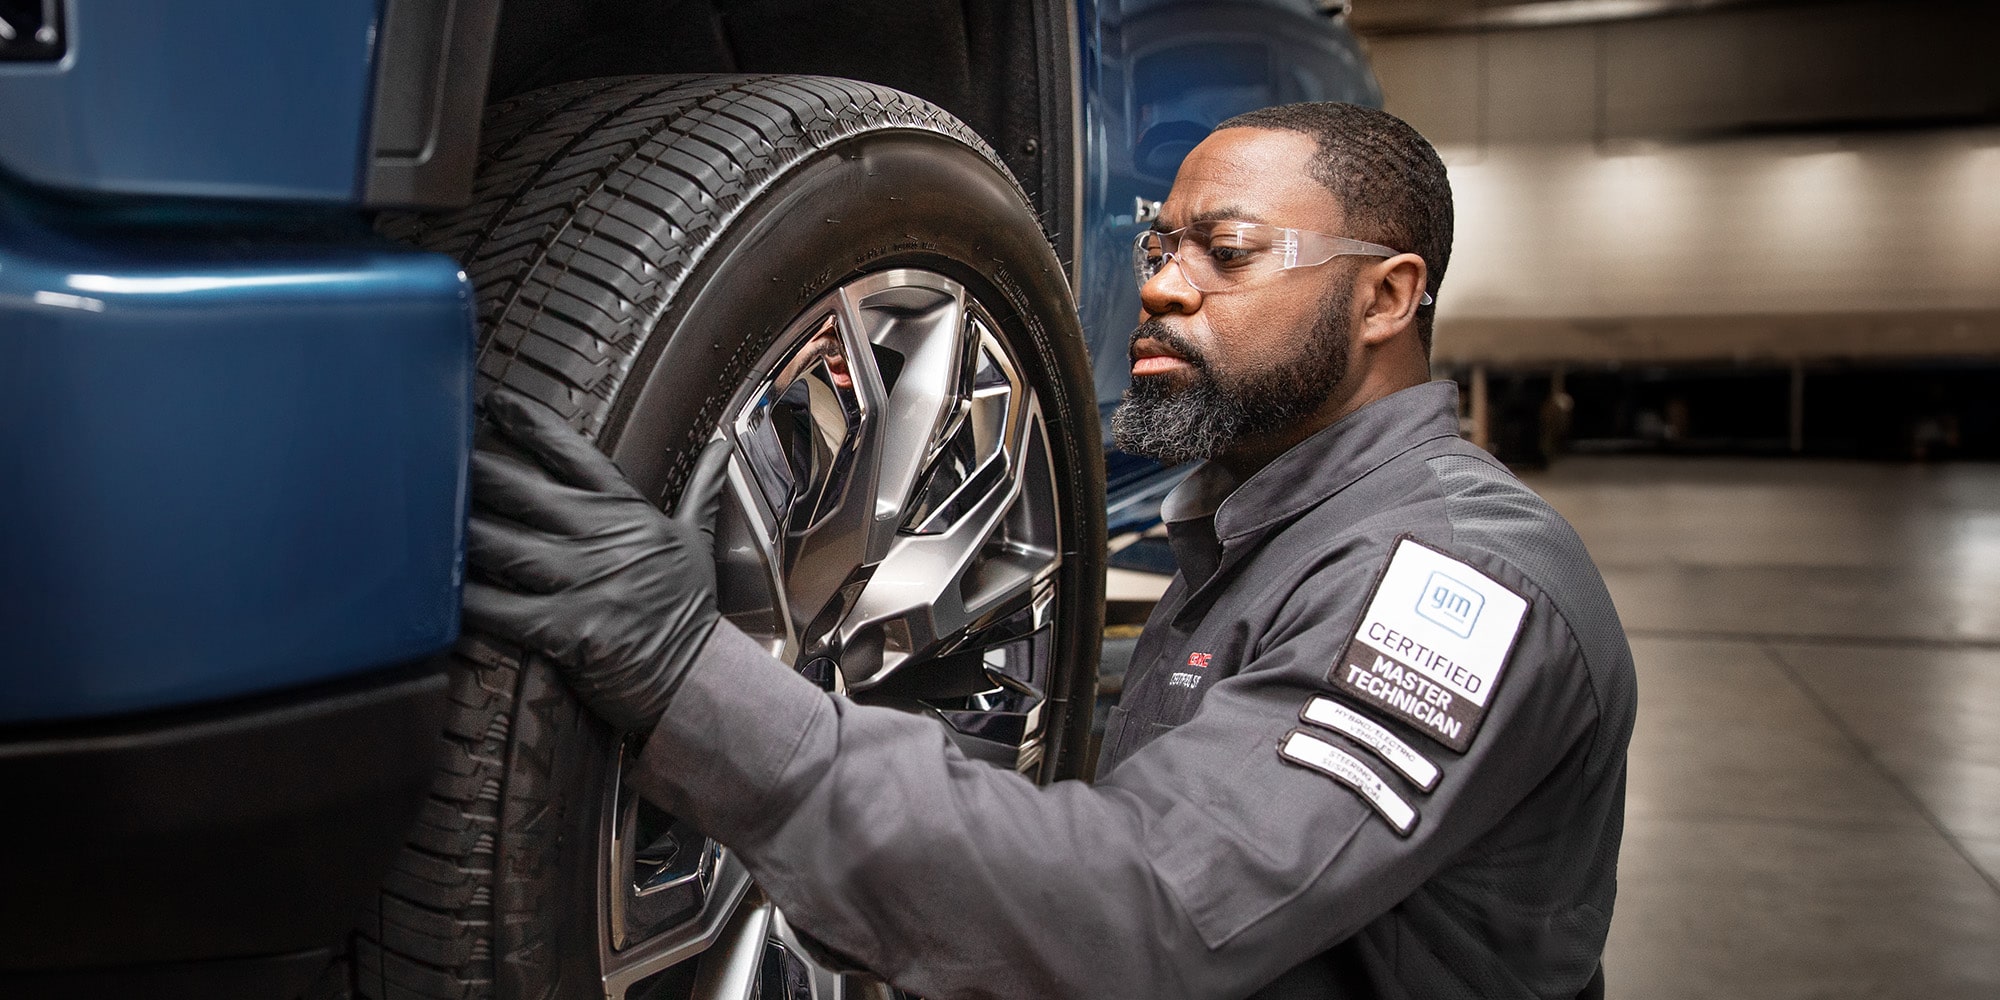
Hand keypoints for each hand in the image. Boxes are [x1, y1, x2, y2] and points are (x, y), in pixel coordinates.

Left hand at [463, 389, 731, 732]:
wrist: (700, 678)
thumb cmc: (691, 610)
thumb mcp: (697, 541)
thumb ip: (702, 490)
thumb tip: (722, 448)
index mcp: (629, 514)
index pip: (576, 456)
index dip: (532, 425)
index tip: (496, 403)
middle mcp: (604, 540)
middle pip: (527, 493)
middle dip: (478, 470)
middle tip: (434, 450)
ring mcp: (585, 584)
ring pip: (508, 546)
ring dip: (462, 530)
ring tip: (419, 511)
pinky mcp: (567, 630)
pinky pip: (503, 609)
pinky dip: (467, 598)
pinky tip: (433, 587)